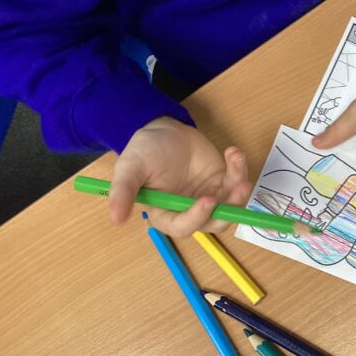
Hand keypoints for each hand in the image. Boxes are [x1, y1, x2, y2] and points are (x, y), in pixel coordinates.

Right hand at [109, 117, 251, 236]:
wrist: (162, 129)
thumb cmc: (144, 150)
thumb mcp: (130, 168)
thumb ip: (123, 191)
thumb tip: (115, 219)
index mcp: (166, 214)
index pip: (183, 226)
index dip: (197, 218)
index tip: (208, 199)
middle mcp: (189, 211)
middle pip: (214, 223)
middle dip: (229, 209)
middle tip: (239, 187)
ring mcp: (209, 197)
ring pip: (231, 206)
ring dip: (240, 189)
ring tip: (236, 161)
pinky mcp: (222, 182)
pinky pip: (237, 183)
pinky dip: (239, 169)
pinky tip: (233, 153)